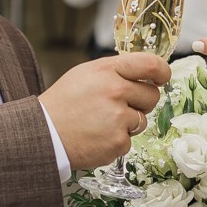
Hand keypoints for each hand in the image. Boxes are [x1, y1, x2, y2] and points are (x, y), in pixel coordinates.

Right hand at [40, 54, 168, 170]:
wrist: (43, 134)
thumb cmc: (63, 104)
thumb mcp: (85, 75)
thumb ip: (114, 71)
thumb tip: (143, 73)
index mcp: (107, 71)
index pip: (150, 64)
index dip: (161, 71)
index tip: (162, 78)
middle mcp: (115, 91)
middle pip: (152, 96)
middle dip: (141, 103)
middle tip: (118, 108)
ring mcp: (118, 118)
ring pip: (141, 120)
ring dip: (127, 124)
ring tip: (100, 123)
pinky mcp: (118, 141)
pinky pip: (129, 141)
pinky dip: (115, 142)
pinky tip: (96, 137)